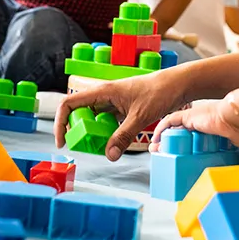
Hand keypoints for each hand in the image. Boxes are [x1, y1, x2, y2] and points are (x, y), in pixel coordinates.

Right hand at [54, 69, 188, 160]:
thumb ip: (123, 136)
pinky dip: (106, 133)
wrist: (178, 84)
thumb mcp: (140, 116)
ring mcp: (113, 102)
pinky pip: (107, 121)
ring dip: (93, 133)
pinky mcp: (123, 108)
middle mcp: (104, 95)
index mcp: (102, 92)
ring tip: (100, 147)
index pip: (69, 104)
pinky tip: (114, 142)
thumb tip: (109, 155)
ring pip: (93, 119)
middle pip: (79, 113)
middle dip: (77, 131)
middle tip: (85, 147)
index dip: (60, 122)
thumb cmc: (160, 92)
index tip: (63, 140)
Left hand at [150, 99, 238, 164]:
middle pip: (179, 132)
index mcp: (210, 127)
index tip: (178, 153)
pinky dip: (161, 128)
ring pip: (172, 127)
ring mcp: (193, 118)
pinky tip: (156, 138)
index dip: (184, 143)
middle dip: (168, 142)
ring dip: (162, 137)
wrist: (237, 117)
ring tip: (155, 149)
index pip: (193, 134)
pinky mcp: (188, 116)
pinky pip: (169, 121)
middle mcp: (199, 121)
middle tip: (161, 153)